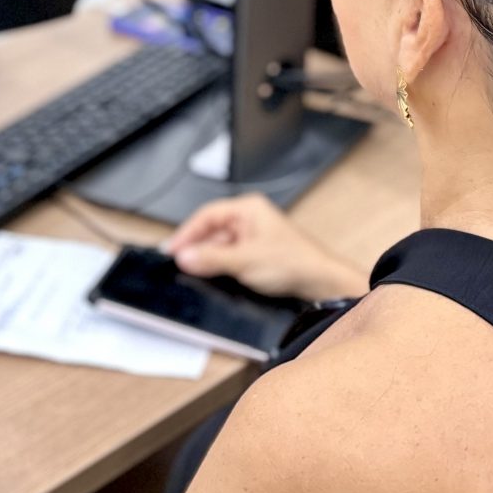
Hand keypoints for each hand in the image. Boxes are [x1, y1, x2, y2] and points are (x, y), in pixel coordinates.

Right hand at [163, 194, 367, 300]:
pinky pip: (230, 259)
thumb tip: (184, 256)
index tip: (171, 250)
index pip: (207, 216)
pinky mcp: (256, 256)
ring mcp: (253, 238)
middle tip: (179, 266)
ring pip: (219, 248)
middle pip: (211, 232)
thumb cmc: (294, 262)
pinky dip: (220, 268)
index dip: (186, 233)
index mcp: (248, 209)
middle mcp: (249, 220)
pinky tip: (214, 279)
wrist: (321, 283)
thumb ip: (212, 258)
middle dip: (196, 250)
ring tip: (195, 275)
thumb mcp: (245, 261)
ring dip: (208, 261)